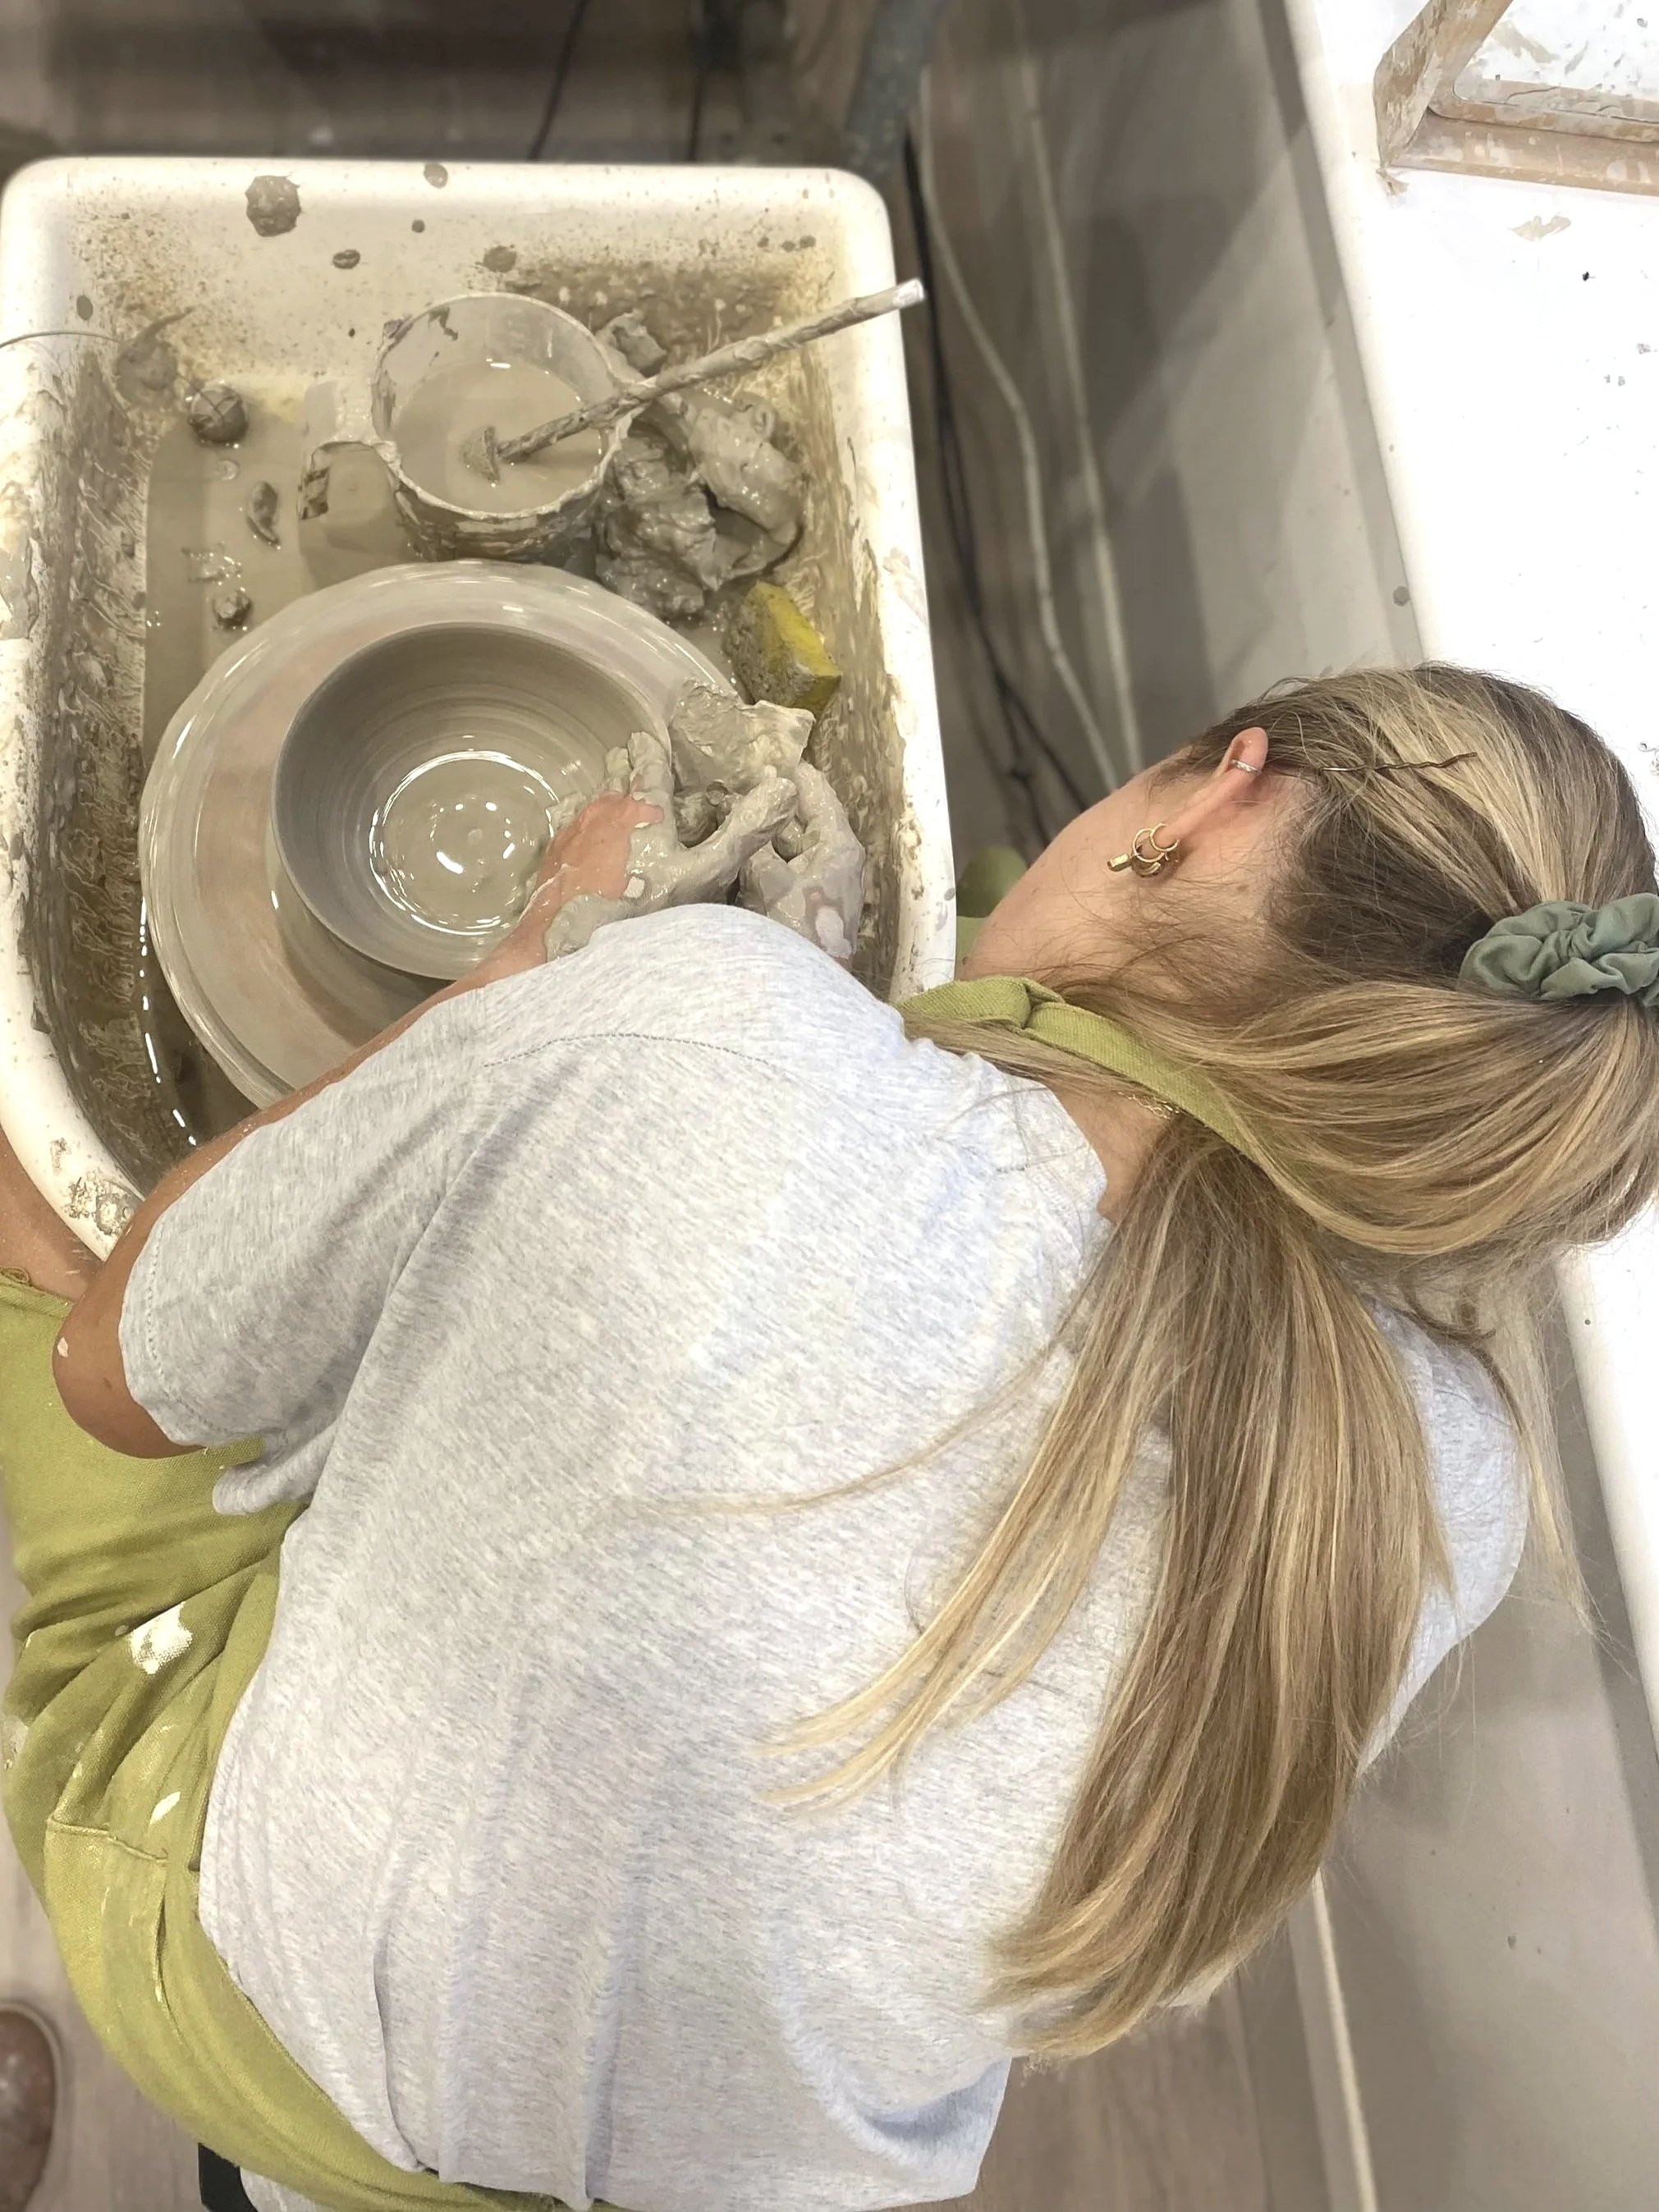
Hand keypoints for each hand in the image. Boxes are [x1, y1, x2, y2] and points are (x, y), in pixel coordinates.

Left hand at [470, 787, 662, 983]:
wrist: (554, 922)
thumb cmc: (597, 905)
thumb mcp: (627, 887)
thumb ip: (636, 867)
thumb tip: (645, 863)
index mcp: (608, 832)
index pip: (629, 808)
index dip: (646, 810)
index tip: (657, 816)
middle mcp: (585, 828)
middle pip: (605, 803)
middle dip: (622, 804)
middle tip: (635, 811)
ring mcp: (566, 837)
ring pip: (587, 813)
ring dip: (602, 813)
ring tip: (613, 820)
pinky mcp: (553, 851)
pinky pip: (572, 828)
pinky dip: (585, 828)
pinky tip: (587, 840)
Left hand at [541, 727, 794, 961]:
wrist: (570, 943)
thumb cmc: (643, 909)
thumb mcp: (704, 874)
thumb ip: (743, 833)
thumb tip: (783, 788)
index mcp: (643, 808)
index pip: (649, 768)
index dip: (651, 752)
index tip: (646, 738)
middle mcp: (604, 811)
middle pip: (614, 779)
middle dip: (622, 766)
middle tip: (624, 755)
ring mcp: (574, 833)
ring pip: (589, 800)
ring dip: (601, 792)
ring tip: (605, 788)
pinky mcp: (553, 858)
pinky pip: (565, 826)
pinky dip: (575, 818)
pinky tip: (573, 828)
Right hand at [739, 761, 864, 963]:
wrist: (809, 989)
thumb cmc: (798, 930)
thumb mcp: (769, 881)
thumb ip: (754, 843)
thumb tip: (735, 808)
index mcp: (839, 844)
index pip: (817, 792)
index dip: (792, 772)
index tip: (765, 752)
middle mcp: (839, 856)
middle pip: (806, 816)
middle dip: (775, 800)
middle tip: (741, 779)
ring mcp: (828, 879)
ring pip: (796, 841)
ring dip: (770, 828)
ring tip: (737, 808)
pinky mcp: (814, 898)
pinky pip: (791, 864)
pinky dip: (770, 853)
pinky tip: (744, 848)